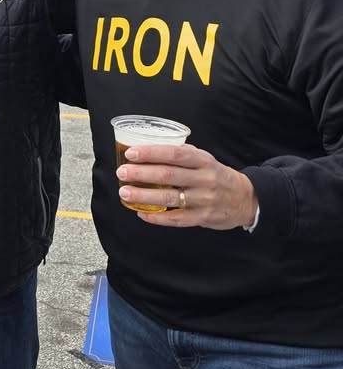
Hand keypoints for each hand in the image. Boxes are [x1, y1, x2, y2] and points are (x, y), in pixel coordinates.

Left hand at [117, 143, 257, 229]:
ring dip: (144, 196)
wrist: (246, 199)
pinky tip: (141, 214)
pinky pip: (176, 219)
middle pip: (169, 175)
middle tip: (122, 172)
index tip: (131, 153)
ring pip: (170, 198)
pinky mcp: (203, 218)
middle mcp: (204, 179)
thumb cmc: (216, 175)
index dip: (152, 153)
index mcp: (204, 160)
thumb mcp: (204, 159)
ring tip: (125, 193)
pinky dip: (157, 217)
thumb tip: (148, 149)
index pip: (175, 154)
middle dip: (141, 173)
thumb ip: (181, 155)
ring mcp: (204, 200)